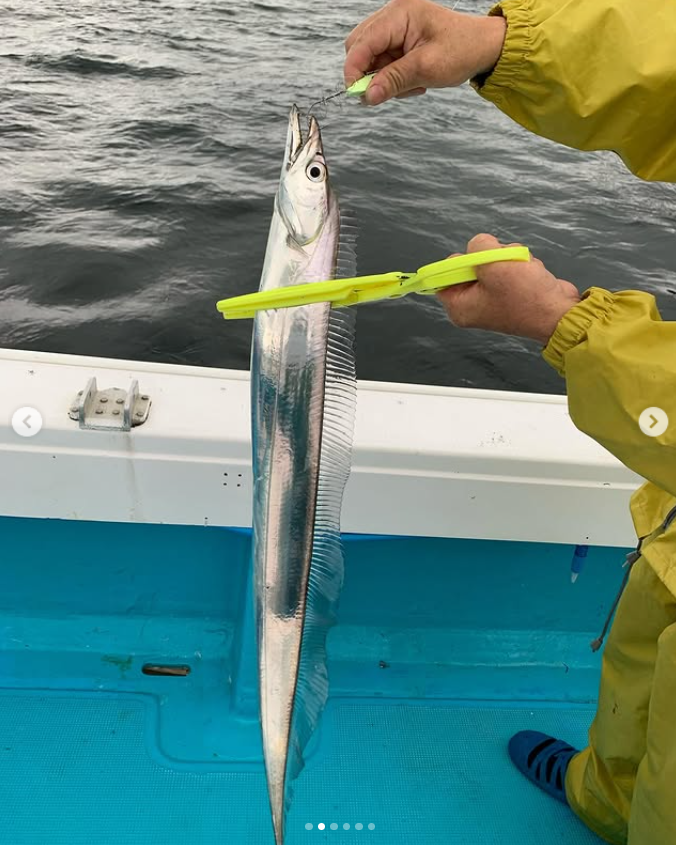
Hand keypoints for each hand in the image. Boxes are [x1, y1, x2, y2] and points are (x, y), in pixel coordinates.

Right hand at [344, 0, 505, 105]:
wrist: (484, 47)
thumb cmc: (462, 50)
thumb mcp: (426, 69)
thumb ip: (393, 81)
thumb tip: (367, 96)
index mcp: (399, 14)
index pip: (361, 43)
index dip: (354, 71)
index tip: (357, 94)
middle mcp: (393, 17)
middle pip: (359, 49)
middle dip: (369, 75)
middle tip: (388, 92)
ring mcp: (395, 29)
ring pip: (370, 60)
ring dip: (385, 79)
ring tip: (413, 84)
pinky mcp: (399, 41)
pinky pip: (384, 64)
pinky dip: (394, 78)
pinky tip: (415, 80)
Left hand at [437, 234, 580, 344]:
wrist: (560, 312)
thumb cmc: (525, 295)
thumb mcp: (493, 262)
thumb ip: (477, 246)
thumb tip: (479, 245)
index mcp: (459, 307)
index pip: (442, 277)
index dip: (458, 262)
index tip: (477, 258)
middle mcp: (473, 305)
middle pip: (470, 265)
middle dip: (489, 257)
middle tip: (502, 263)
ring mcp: (493, 299)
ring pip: (492, 262)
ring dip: (509, 258)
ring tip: (522, 269)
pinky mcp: (511, 293)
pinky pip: (508, 268)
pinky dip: (520, 265)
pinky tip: (531, 273)